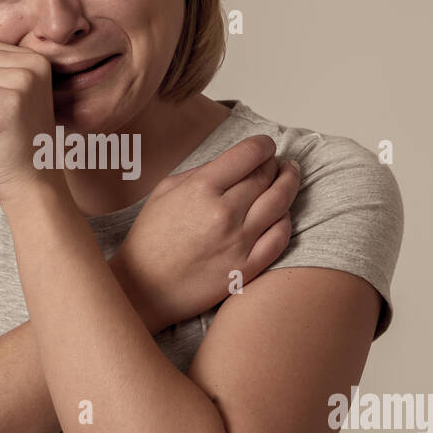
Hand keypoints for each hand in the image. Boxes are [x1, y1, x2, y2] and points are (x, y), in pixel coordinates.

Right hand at [109, 134, 300, 332]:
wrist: (143, 287)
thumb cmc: (150, 238)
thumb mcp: (165, 190)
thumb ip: (201, 171)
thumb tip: (235, 163)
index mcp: (201, 188)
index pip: (249, 154)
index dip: (263, 145)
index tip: (266, 146)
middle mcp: (224, 213)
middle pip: (266, 176)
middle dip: (275, 164)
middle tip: (277, 162)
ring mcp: (238, 242)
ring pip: (280, 203)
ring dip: (289, 184)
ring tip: (289, 177)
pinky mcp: (246, 267)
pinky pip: (280, 237)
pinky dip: (286, 220)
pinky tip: (283, 213)